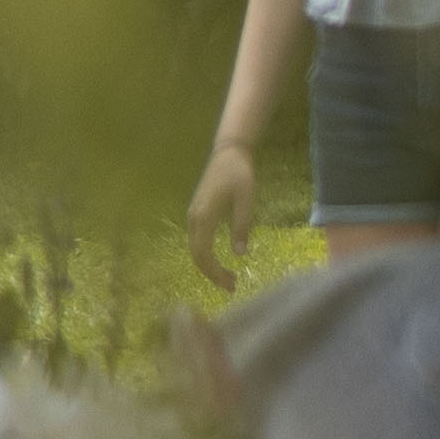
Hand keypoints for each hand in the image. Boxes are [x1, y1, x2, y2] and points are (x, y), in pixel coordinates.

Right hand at [186, 136, 261, 280]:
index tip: (231, 283)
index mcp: (204, 216)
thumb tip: (240, 254)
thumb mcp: (246, 200)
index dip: (215, 271)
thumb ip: (241, 226)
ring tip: (229, 276)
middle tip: (232, 286)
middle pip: (196, 254)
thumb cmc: (239, 174)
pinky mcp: (197, 212)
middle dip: (212, 273)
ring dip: (209, 265)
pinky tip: (220, 259)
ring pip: (195, 248)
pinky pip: (197, 240)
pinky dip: (207, 254)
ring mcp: (193, 215)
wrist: (228, 153)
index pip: (203, 252)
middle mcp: (194, 218)